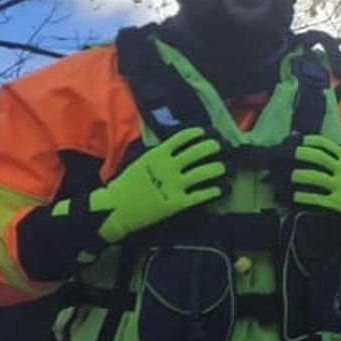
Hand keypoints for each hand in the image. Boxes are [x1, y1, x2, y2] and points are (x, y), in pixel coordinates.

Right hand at [90, 128, 226, 243]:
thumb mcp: (142, 161)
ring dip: (217, 168)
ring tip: (224, 167)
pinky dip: (212, 191)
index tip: (205, 132)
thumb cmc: (127, 184)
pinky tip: (218, 189)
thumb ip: (159, 154)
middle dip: (212, 147)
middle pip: (197, 152)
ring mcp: (174, 185)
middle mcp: (169, 167)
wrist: (116, 208)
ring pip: (203, 173)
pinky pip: (200, 195)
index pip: (182, 138)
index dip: (196, 134)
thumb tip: (176, 148)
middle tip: (220, 146)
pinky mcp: (177, 203)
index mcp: (158, 154)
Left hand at [289, 134, 340, 232]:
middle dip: (301, 154)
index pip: (326, 145)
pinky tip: (295, 195)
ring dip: (299, 175)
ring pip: (315, 177)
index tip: (299, 141)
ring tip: (290, 175)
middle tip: (288, 155)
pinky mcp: (339, 203)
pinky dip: (303, 196)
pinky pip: (316, 198)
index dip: (310, 141)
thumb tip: (322, 151)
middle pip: (318, 158)